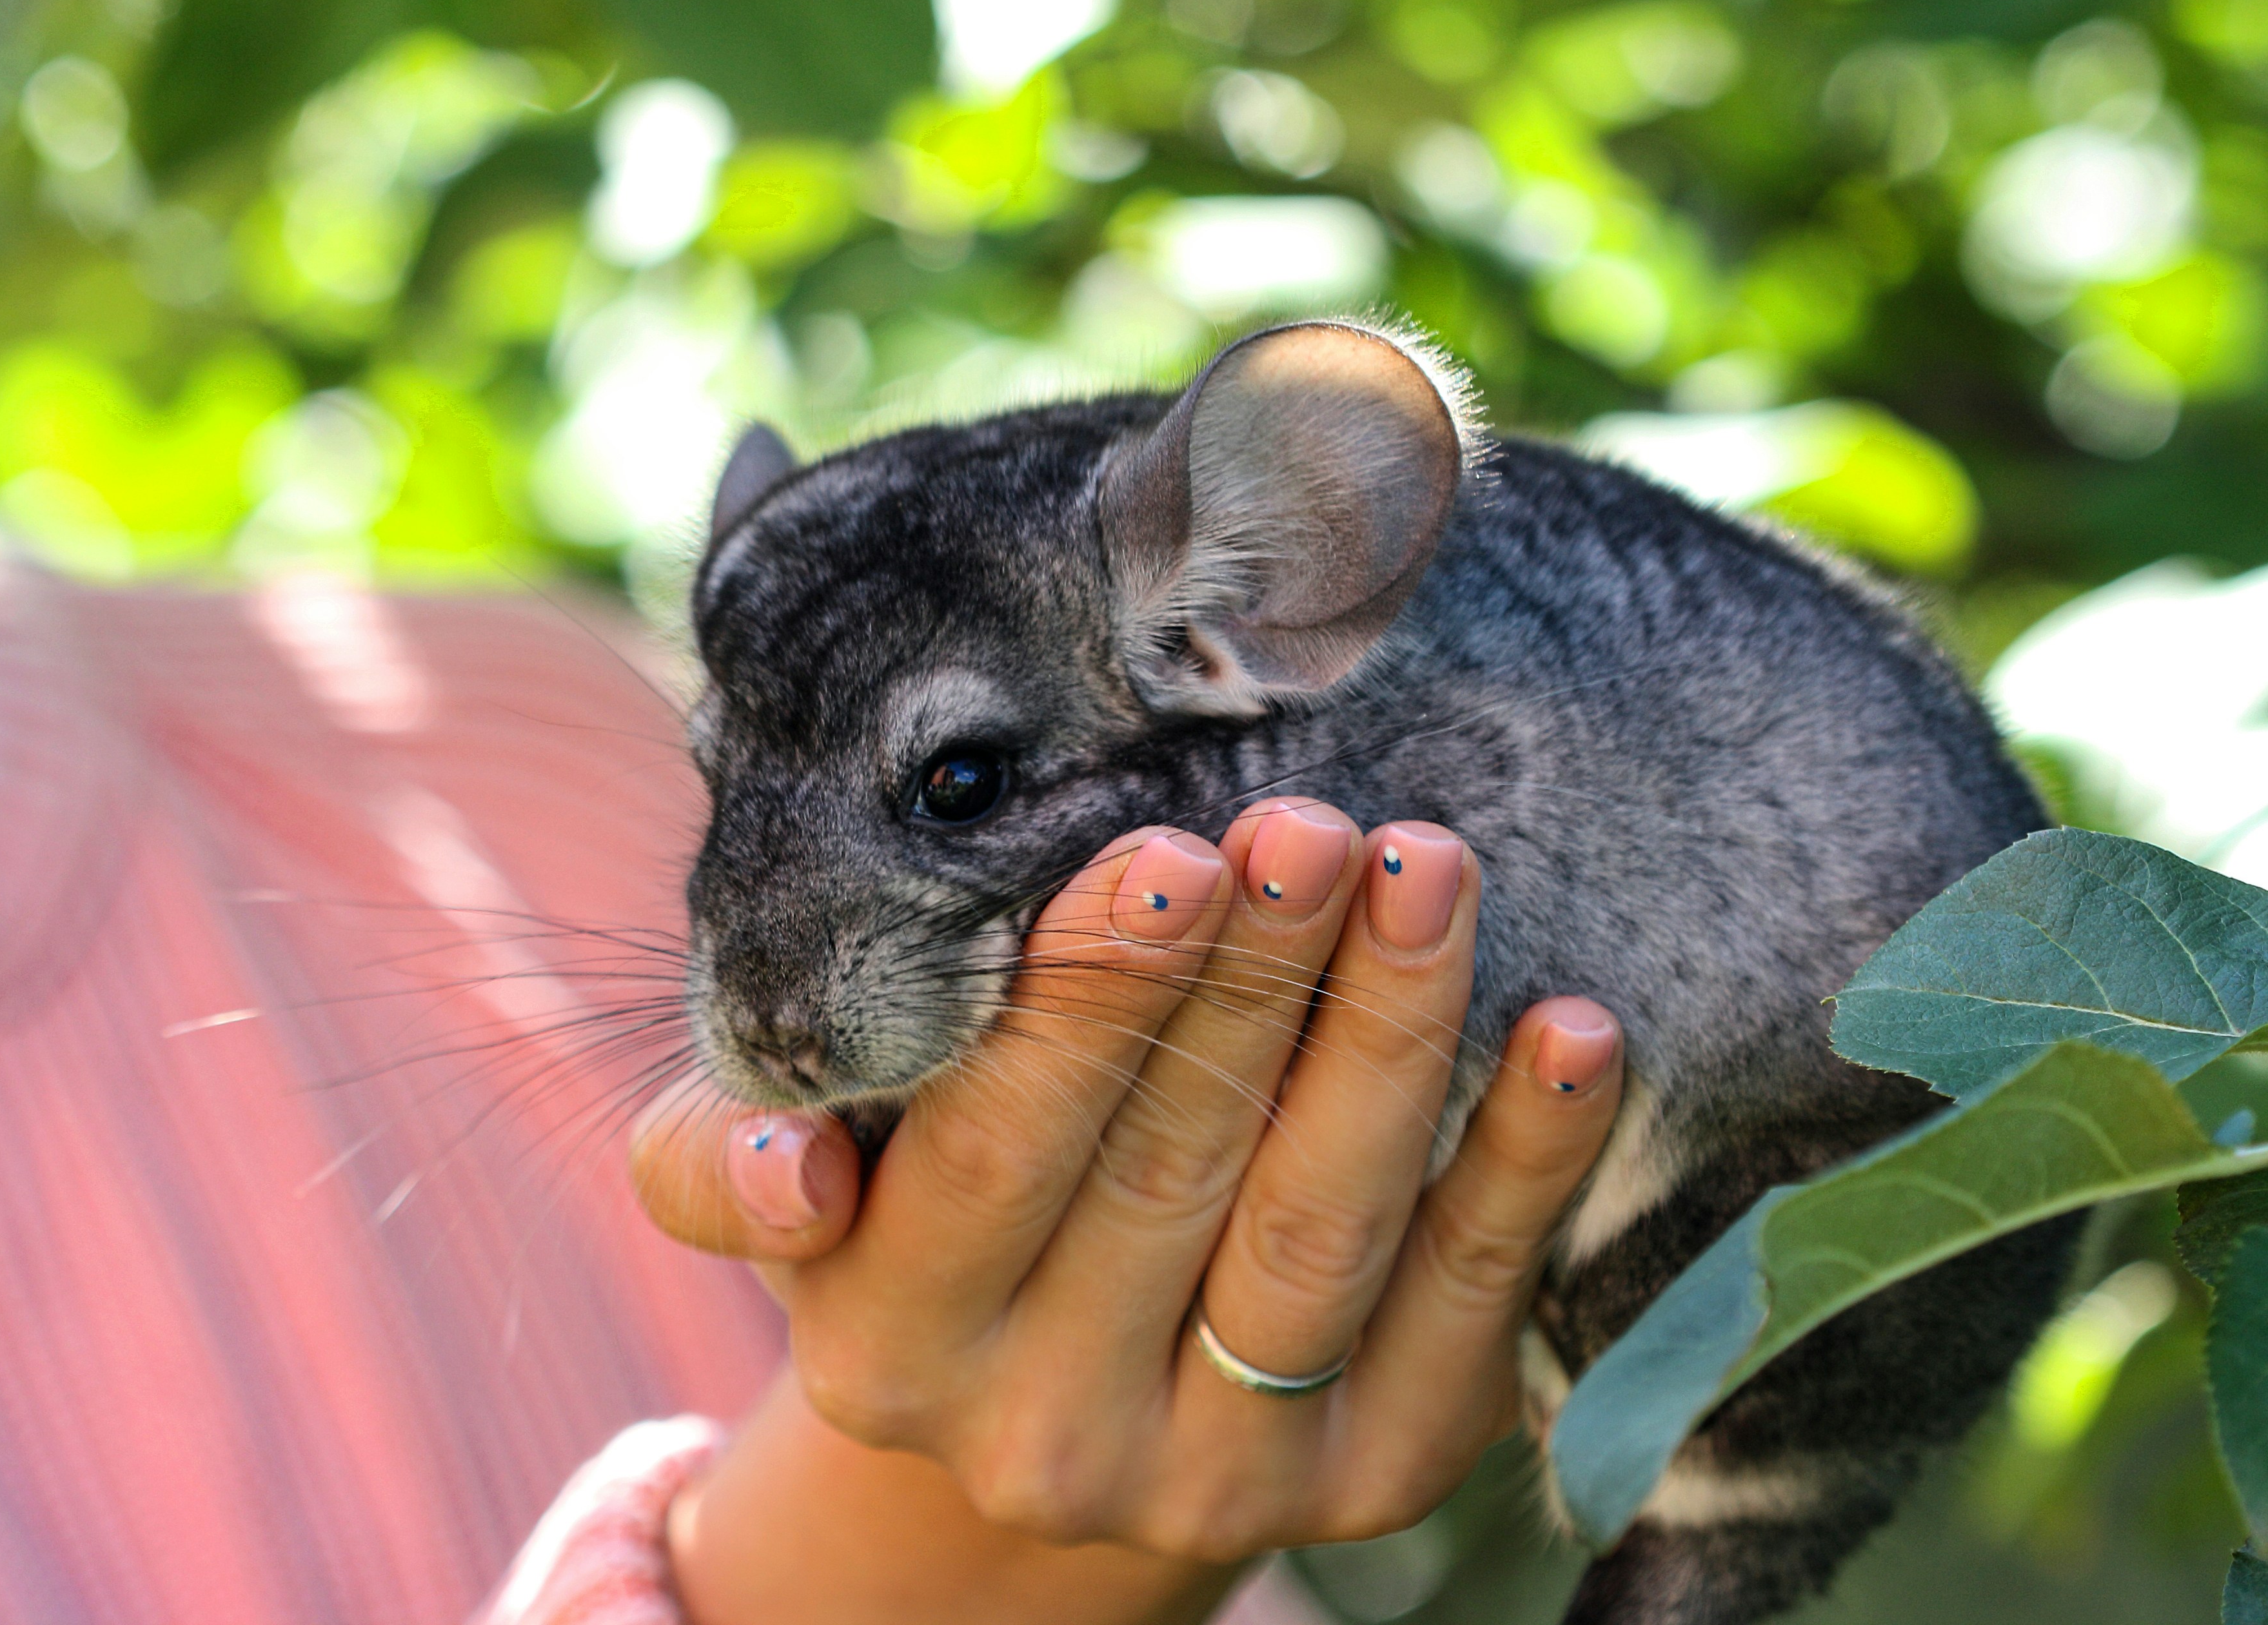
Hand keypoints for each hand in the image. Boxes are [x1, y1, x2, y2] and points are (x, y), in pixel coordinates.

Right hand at [634, 800, 1623, 1623]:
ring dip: (1386, 1036)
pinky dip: (1524, 1164)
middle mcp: (1041, 1434)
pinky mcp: (1371, 1482)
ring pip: (1318, 1234)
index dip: (1087, 1003)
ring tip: (1430, 867)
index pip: (993, 1154)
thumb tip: (789, 1169)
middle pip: (1169, 1174)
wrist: (1040, 1412)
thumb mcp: (791, 1190)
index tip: (1169, 852)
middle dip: (1253, 982)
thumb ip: (730, 1162)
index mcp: (889, 1342)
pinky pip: (1468, 1313)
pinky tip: (1572, 1028)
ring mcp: (1217, 1476)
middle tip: (1317, 821)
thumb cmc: (914, 1222)